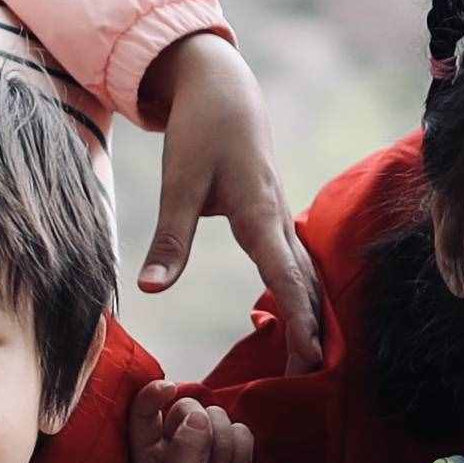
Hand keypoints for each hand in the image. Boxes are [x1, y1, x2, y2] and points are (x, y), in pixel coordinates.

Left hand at [130, 390, 259, 462]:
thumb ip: (182, 451)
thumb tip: (198, 416)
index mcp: (149, 456)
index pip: (143, 412)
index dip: (151, 393)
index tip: (167, 388)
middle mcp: (175, 446)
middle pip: (186, 407)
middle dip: (200, 429)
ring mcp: (207, 447)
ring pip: (216, 414)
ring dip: (222, 443)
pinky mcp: (236, 452)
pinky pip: (241, 429)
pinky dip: (241, 449)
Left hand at [136, 32, 319, 365]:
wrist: (222, 85)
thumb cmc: (200, 130)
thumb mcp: (178, 183)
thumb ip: (170, 240)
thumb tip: (151, 290)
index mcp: (259, 213)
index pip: (286, 278)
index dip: (299, 320)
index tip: (309, 358)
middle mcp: (279, 218)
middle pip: (304, 283)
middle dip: (311, 330)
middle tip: (313, 378)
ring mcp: (281, 214)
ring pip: (305, 272)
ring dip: (310, 313)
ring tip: (311, 358)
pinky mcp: (273, 213)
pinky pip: (296, 260)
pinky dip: (302, 290)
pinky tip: (299, 315)